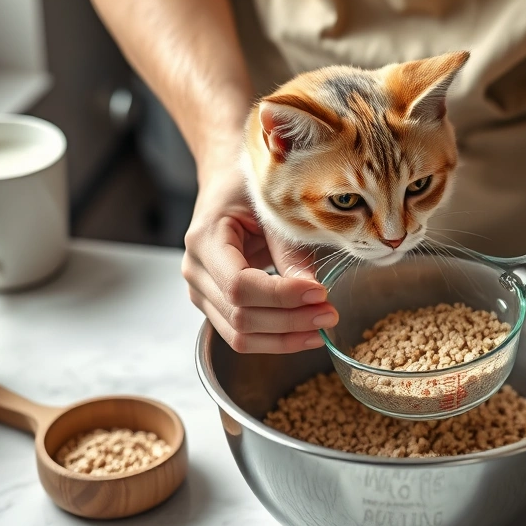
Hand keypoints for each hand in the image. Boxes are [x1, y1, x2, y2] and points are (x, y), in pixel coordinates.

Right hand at [181, 155, 337, 352]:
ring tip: (323, 326)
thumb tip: (314, 290)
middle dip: (290, 321)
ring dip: (286, 338)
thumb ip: (291, 249)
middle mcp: (195, 272)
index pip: (239, 285)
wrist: (228, 185)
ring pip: (240, 336)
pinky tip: (307, 332)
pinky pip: (244, 335)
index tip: (320, 292)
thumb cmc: (248, 187)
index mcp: (204, 239)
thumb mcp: (273, 208)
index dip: (281, 295)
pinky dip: (277, 340)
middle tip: (330, 312)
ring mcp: (201, 293)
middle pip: (240, 316)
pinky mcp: (215, 306)